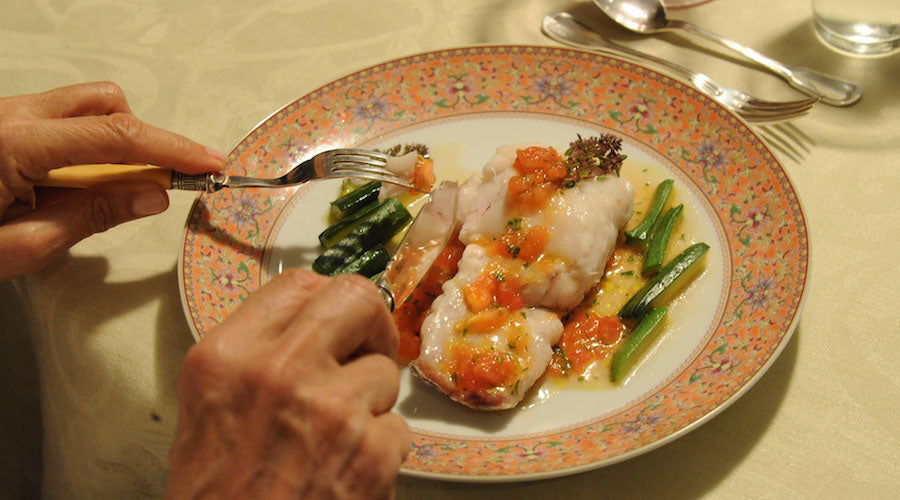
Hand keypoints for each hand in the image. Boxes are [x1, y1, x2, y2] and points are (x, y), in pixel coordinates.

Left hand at [0, 82, 225, 279]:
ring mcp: (4, 116)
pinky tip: (72, 188)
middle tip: (156, 187)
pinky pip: (62, 123)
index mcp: (13, 144)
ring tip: (104, 194)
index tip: (209, 164)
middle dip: (143, 140)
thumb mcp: (22, 246)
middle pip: (105, 104)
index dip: (171, 150)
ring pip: (85, 108)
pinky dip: (86, 149)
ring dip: (113, 144)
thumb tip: (153, 193)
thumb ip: (92, 214)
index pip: (115, 137)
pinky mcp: (3, 126)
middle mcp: (10, 115)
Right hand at [167, 270, 409, 498]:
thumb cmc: (216, 494)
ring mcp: (331, 411)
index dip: (328, 297)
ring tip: (336, 439)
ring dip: (371, 403)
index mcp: (229, 355)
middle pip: (355, 298)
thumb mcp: (211, 406)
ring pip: (385, 372)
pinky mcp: (371, 454)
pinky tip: (346, 473)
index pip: (299, 282)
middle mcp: (279, 371)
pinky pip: (398, 427)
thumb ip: (259, 352)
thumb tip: (318, 317)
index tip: (338, 321)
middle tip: (368, 350)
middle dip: (372, 322)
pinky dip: (381, 450)